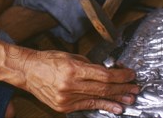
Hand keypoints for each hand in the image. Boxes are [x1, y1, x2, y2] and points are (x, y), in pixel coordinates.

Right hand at [21, 50, 138, 113]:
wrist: (28, 71)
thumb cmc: (48, 60)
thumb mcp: (70, 57)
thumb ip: (89, 65)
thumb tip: (108, 72)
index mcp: (73, 69)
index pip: (104, 75)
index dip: (120, 76)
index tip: (130, 74)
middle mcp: (70, 85)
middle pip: (104, 88)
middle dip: (122, 88)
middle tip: (134, 88)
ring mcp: (67, 98)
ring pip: (97, 98)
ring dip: (115, 99)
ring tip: (129, 99)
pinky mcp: (63, 107)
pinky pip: (87, 105)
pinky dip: (102, 105)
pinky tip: (114, 107)